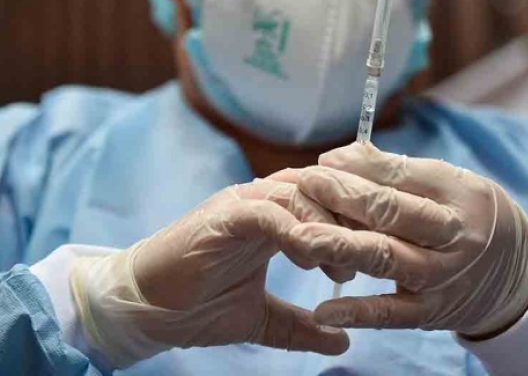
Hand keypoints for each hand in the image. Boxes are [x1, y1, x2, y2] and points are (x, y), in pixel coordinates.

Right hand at [69, 180, 349, 368]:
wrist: (144, 309)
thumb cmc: (198, 307)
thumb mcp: (262, 318)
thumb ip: (302, 325)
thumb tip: (343, 340)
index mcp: (276, 216)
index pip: (331, 200)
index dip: (360, 221)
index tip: (383, 253)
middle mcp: (263, 200)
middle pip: (325, 187)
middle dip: (355, 217)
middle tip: (377, 252)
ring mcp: (243, 203)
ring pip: (301, 193)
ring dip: (329, 225)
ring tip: (346, 264)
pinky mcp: (223, 215)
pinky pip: (267, 211)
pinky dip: (293, 228)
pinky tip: (311, 256)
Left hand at [287, 143, 527, 338]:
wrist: (515, 276)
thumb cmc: (469, 215)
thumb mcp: (449, 183)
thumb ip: (396, 171)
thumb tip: (339, 158)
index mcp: (458, 193)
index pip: (404, 177)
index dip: (361, 169)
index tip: (324, 162)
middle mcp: (453, 235)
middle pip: (393, 214)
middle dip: (346, 197)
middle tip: (306, 183)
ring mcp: (442, 277)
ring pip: (387, 259)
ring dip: (341, 246)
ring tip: (300, 238)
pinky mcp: (431, 312)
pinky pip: (392, 314)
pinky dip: (359, 312)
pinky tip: (323, 309)